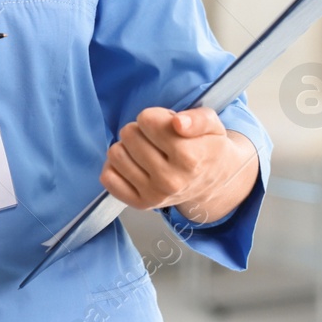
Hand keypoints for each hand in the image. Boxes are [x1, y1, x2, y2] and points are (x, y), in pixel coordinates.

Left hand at [100, 107, 258, 224]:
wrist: (213, 181)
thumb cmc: (208, 147)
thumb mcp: (212, 124)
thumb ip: (198, 119)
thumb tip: (179, 123)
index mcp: (190, 157)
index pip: (147, 120)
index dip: (156, 116)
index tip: (168, 125)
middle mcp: (170, 180)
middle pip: (129, 134)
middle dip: (141, 130)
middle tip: (158, 139)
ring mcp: (154, 194)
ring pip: (115, 153)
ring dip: (128, 147)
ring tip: (147, 151)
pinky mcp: (141, 204)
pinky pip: (109, 178)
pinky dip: (117, 167)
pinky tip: (134, 165)